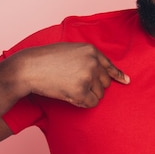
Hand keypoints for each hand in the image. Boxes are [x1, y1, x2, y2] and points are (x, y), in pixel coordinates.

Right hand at [15, 42, 129, 107]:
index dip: (118, 75)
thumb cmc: (45, 59)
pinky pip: (91, 103)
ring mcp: (88, 76)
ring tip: (69, 88)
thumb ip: (86, 57)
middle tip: (76, 85)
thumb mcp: (70, 50)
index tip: (126, 81)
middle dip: (94, 87)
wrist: (29, 68)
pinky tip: (70, 96)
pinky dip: (83, 103)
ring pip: (99, 94)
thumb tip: (100, 70)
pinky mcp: (81, 91)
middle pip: (105, 83)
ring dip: (88, 95)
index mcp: (91, 50)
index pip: (109, 65)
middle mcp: (92, 62)